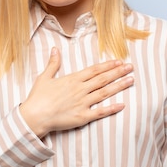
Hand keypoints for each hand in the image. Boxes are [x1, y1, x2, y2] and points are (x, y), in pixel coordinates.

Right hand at [19, 47, 133, 137]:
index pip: (94, 70)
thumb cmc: (38, 98)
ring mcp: (82, 103)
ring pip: (104, 93)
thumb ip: (53, 63)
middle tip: (131, 67)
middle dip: (118, 72)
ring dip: (119, 86)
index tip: (118, 61)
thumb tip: (54, 49)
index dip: (107, 65)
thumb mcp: (44, 77)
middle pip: (103, 79)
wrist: (34, 116)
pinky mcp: (82, 117)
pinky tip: (122, 104)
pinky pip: (100, 112)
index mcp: (72, 79)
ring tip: (131, 81)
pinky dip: (112, 108)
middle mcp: (80, 90)